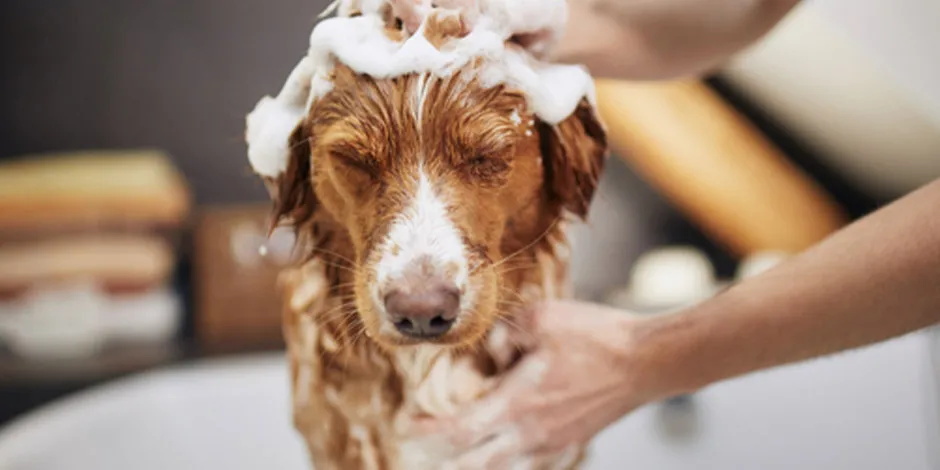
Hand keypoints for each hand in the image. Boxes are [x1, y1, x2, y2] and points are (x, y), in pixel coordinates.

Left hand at [402, 300, 657, 468]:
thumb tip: (485, 350)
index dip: (425, 432)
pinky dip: (505, 463)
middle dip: (441, 459)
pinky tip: (501, 454)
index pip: (457, 432)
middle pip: (472, 464)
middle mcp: (531, 434)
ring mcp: (553, 445)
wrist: (648, 361)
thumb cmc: (597, 337)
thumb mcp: (540, 318)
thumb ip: (501, 334)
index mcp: (518, 405)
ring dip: (472, 464)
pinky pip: (528, 466)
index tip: (405, 425)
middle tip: (420, 446)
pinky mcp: (571, 443)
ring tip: (454, 455)